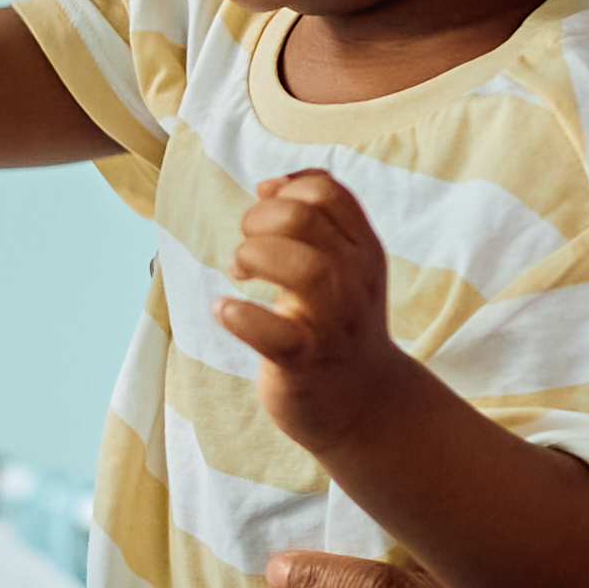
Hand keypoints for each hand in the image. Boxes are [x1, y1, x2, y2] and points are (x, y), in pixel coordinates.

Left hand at [217, 171, 431, 462]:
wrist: (362, 403)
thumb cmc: (339, 325)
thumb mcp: (344, 265)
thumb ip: (318, 221)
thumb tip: (270, 184)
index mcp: (363, 250)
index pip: (327, 193)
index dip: (285, 190)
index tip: (264, 209)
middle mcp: (355, 280)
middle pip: (304, 218)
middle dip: (258, 221)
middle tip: (246, 250)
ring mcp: (332, 322)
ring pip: (302, 267)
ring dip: (252, 257)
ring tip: (239, 273)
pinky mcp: (304, 361)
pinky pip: (271, 332)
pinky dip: (237, 315)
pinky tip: (225, 310)